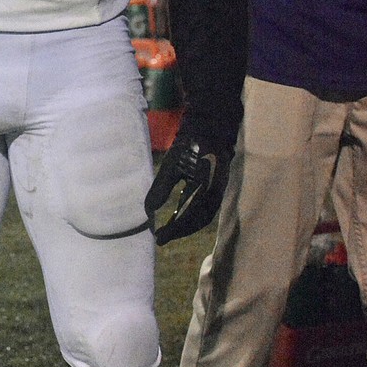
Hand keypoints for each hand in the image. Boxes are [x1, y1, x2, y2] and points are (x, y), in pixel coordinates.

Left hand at [145, 128, 231, 244]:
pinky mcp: (217, 188)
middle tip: (161, 237)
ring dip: (186, 226)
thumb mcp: (172, 164)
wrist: (210, 128)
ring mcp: (218, 191)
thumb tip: (148, 212)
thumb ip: (161, 188)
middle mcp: (216, 193)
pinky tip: (178, 217)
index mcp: (206, 188)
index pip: (189, 216)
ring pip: (203, 216)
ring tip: (168, 230)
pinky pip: (205, 208)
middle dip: (179, 231)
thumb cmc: (189, 144)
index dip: (174, 229)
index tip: (158, 237)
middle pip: (198, 220)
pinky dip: (192, 216)